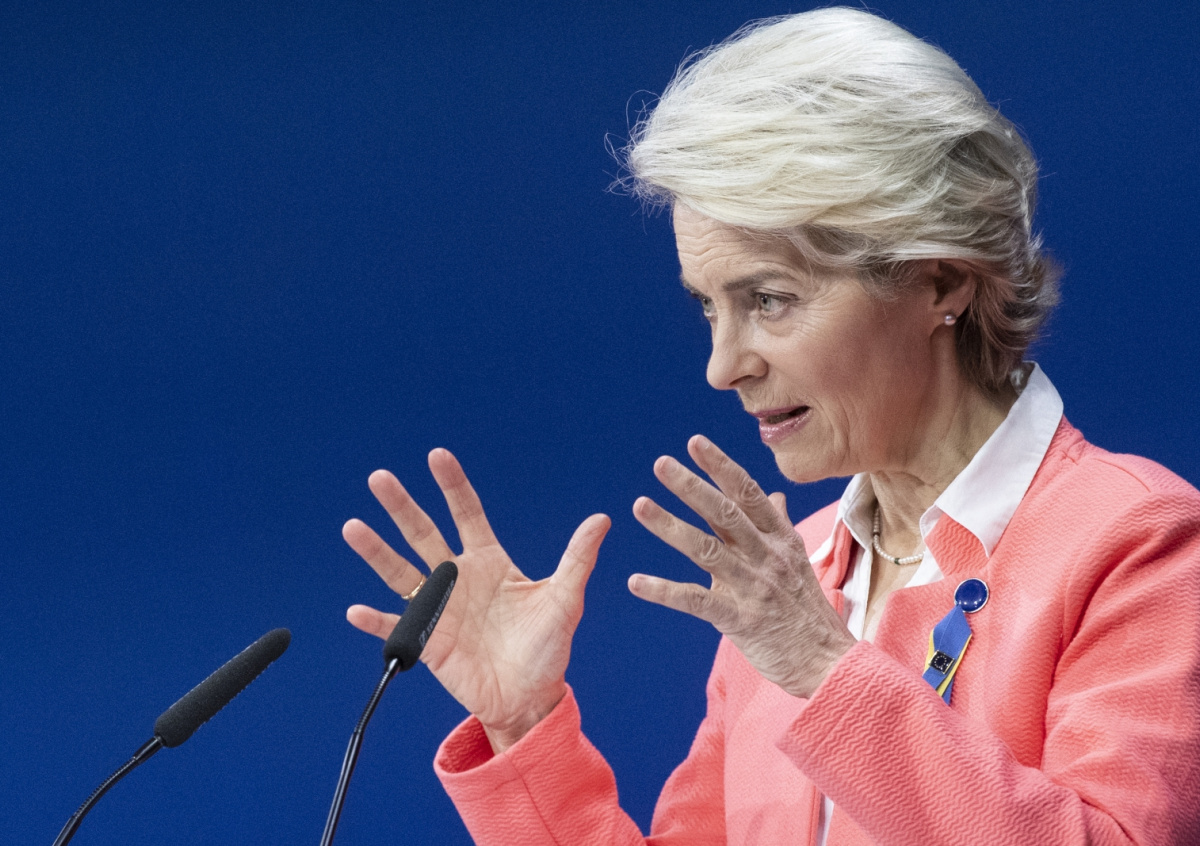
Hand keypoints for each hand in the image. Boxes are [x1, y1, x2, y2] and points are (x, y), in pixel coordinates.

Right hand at [343, 448, 610, 752]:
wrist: (530, 696)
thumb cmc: (547, 647)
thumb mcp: (565, 599)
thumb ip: (577, 558)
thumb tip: (602, 519)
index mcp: (489, 562)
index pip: (467, 514)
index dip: (452, 486)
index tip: (437, 456)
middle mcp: (458, 578)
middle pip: (424, 534)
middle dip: (402, 507)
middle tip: (380, 479)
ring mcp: (440, 609)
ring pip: (401, 572)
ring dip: (376, 552)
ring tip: (354, 527)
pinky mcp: (428, 643)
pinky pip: (397, 629)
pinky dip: (377, 622)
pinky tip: (356, 610)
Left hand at [629, 435, 854, 698]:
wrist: (828, 663)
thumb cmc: (807, 611)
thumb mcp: (798, 560)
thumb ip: (778, 526)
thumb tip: (773, 495)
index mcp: (780, 539)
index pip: (748, 494)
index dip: (721, 467)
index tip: (695, 443)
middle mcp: (766, 557)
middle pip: (724, 513)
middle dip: (691, 486)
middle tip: (660, 464)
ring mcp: (753, 587)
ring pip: (706, 549)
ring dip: (670, 526)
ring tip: (640, 505)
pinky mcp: (739, 620)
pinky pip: (695, 601)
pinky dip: (664, 591)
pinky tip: (635, 582)